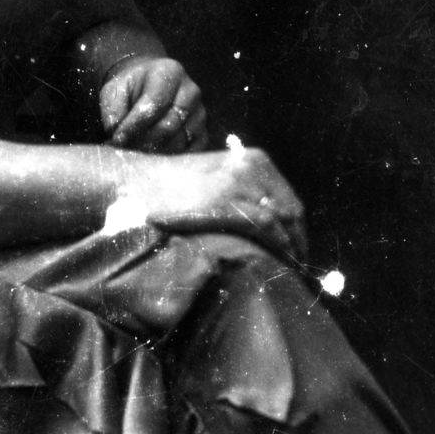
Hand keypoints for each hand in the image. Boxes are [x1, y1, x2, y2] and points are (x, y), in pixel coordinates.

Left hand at [100, 56, 208, 152]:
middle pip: (169, 126)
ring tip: (134, 154)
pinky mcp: (203, 133)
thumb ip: (113, 111)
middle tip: (124, 150)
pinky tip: (150, 158)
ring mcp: (200, 114)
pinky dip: (168, 159)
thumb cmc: (131, 88)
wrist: (149, 87)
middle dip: (143, 142)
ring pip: (178, 142)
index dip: (134, 125)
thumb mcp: (115, 90)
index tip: (116, 139)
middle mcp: (190, 92)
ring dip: (154, 153)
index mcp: (170, 72)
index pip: (155, 103)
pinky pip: (188, 153)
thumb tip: (117, 138)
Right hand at [129, 143, 306, 259]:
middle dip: (299, 241)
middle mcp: (252, 167)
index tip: (298, 252)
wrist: (135, 182)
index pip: (288, 199)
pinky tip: (276, 264)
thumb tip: (265, 223)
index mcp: (253, 159)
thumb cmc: (170, 186)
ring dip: (292, 249)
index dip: (298, 229)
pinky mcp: (227, 202)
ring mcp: (240, 183)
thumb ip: (242, 191)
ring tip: (290, 274)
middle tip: (298, 269)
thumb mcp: (215, 177)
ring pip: (284, 221)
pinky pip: (266, 227)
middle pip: (292, 210)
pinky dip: (277, 247)